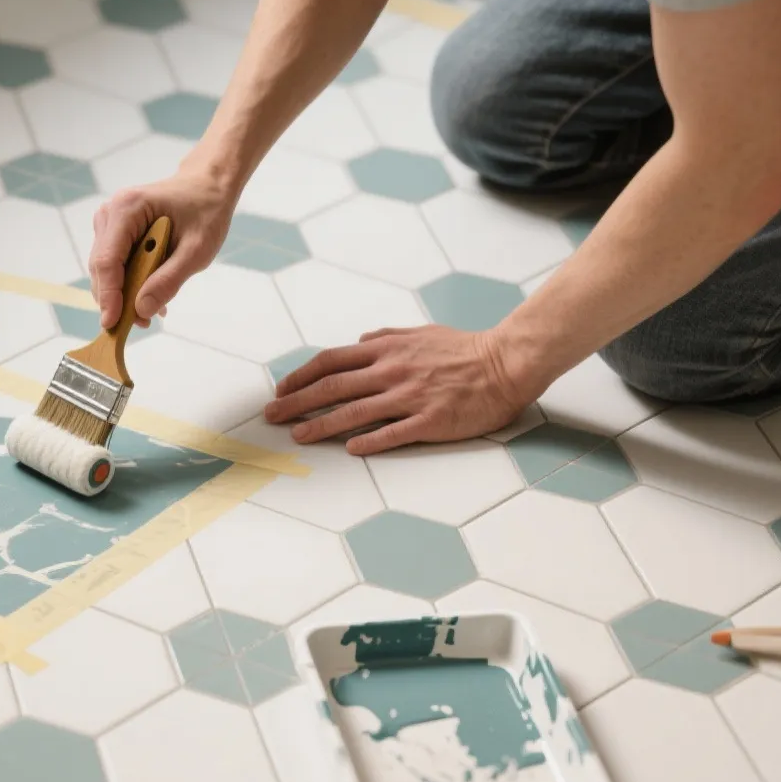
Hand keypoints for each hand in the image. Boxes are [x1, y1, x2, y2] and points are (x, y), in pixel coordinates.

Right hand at [89, 171, 235, 328]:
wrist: (206, 187)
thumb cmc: (205, 210)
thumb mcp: (197, 250)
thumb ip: (169, 280)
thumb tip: (141, 310)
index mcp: (127, 209)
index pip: (107, 261)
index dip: (108, 296)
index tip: (112, 324)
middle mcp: (110, 213)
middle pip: (101, 268)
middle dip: (117, 299)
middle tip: (142, 323)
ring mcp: (109, 223)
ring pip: (105, 270)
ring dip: (124, 293)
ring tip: (152, 310)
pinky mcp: (113, 233)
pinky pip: (114, 265)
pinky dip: (128, 283)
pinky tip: (149, 294)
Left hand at [263, 325, 539, 454]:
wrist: (507, 362)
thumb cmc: (464, 349)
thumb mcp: (420, 333)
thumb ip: (386, 338)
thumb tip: (359, 342)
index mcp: (387, 350)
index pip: (331, 362)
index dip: (300, 376)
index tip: (280, 389)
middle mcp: (392, 371)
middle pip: (333, 387)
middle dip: (296, 402)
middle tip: (272, 416)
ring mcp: (411, 396)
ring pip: (355, 411)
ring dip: (322, 425)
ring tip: (298, 436)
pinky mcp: (431, 419)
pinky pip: (394, 432)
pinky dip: (369, 440)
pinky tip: (349, 448)